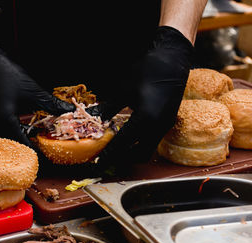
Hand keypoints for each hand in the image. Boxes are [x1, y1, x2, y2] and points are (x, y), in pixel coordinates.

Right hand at [0, 40, 74, 146]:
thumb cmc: (4, 73)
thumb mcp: (32, 91)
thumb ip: (52, 105)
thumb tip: (69, 111)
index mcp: (3, 122)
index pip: (24, 148)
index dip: (39, 155)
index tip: (51, 160)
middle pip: (14, 148)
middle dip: (31, 152)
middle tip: (47, 153)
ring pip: (7, 141)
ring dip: (22, 143)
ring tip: (38, 142)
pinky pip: (1, 133)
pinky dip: (14, 134)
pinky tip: (25, 130)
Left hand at [94, 26, 193, 168]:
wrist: (173, 58)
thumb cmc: (147, 70)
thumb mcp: (123, 90)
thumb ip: (107, 108)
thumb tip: (91, 119)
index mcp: (146, 119)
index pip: (123, 143)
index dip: (109, 154)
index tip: (97, 161)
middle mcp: (159, 127)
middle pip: (139, 154)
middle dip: (121, 159)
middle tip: (105, 157)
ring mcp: (166, 125)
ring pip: (148, 149)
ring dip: (131, 152)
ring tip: (114, 148)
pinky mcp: (167, 121)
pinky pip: (152, 140)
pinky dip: (139, 143)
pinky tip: (126, 136)